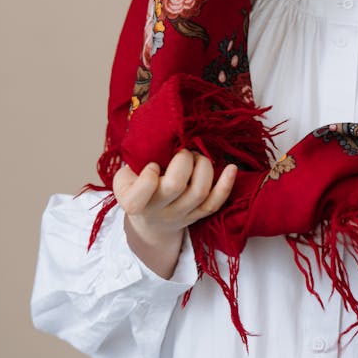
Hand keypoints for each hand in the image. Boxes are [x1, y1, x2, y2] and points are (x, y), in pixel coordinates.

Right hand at [113, 150, 236, 278]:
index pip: (140, 194)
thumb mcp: (126, 176)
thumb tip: (161, 136)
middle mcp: (157, 211)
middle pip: (176, 185)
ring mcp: (179, 216)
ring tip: (197, 158)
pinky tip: (231, 168)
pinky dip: (226, 185)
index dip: (149, 176)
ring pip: (199, 192)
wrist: (149, 222)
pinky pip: (214, 203)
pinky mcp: (196, 217)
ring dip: (203, 166)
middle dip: (183, 159)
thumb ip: (136, 161)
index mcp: (132, 201)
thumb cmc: (136, 188)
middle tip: (182, 152)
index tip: (153, 165)